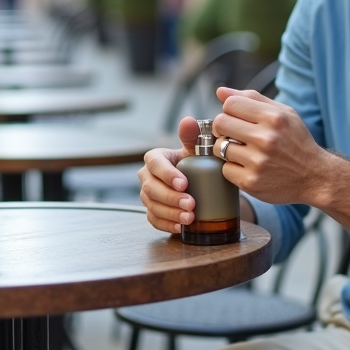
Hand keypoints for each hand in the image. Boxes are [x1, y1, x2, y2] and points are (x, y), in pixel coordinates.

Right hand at [137, 116, 199, 233]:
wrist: (203, 183)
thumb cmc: (198, 163)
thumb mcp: (197, 150)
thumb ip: (192, 136)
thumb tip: (188, 121)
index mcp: (156, 158)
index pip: (155, 163)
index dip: (167, 174)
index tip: (184, 183)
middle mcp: (147, 176)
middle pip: (151, 188)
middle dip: (170, 198)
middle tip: (191, 204)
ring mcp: (148, 195)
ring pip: (152, 205)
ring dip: (170, 213)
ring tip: (190, 218)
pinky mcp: (152, 211)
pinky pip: (154, 220)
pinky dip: (167, 225)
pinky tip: (181, 228)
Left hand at [211, 87, 329, 204]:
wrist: (315, 176)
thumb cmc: (296, 141)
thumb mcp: (283, 113)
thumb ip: (252, 99)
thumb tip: (220, 92)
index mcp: (274, 117)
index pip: (231, 104)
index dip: (230, 110)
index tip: (237, 118)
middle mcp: (266, 139)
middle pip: (220, 123)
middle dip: (224, 128)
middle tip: (234, 134)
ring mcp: (258, 162)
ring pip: (219, 147)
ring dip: (227, 149)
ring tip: (243, 151)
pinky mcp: (251, 182)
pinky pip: (225, 169)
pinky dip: (233, 168)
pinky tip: (247, 167)